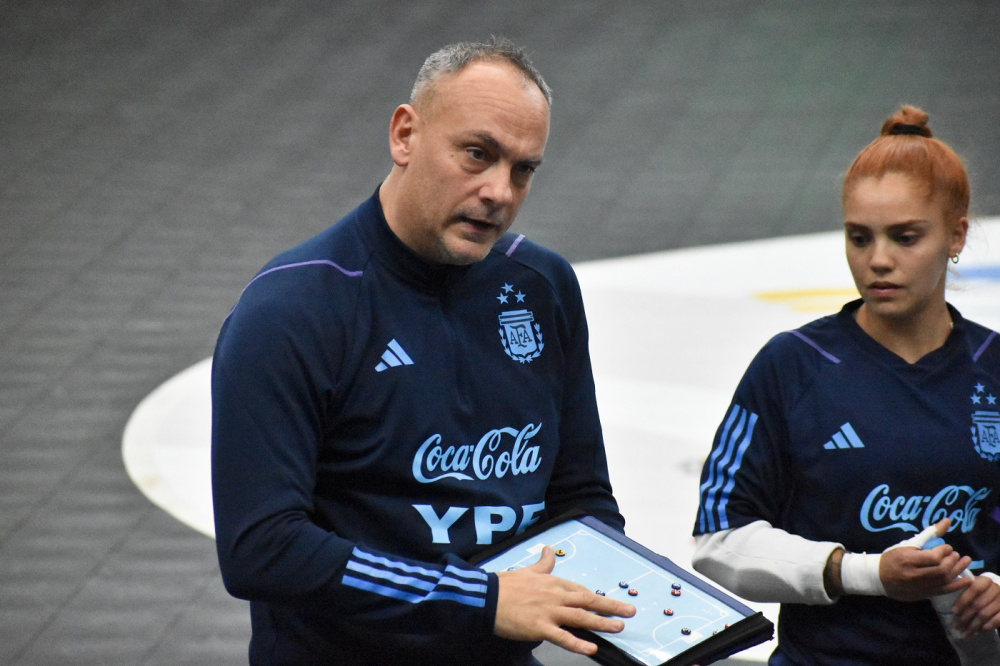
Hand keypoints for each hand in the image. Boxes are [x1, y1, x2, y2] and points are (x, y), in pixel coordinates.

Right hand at [494, 546, 635, 654]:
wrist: (486, 597)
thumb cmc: (505, 584)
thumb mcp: (527, 570)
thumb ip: (542, 563)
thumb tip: (548, 550)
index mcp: (552, 582)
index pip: (580, 590)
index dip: (596, 598)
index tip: (610, 602)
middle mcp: (555, 596)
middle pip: (587, 601)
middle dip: (610, 607)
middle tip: (629, 611)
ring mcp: (549, 612)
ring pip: (580, 617)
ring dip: (601, 622)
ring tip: (618, 627)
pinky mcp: (540, 627)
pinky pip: (562, 637)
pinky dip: (578, 643)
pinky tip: (591, 647)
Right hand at [879, 519, 971, 601]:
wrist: (877, 577)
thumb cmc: (893, 557)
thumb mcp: (908, 544)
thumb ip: (929, 534)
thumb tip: (947, 521)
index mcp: (907, 560)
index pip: (933, 558)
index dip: (944, 552)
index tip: (947, 548)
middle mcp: (912, 575)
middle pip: (940, 571)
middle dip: (953, 562)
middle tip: (956, 555)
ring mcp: (917, 587)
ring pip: (943, 582)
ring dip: (957, 571)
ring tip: (963, 563)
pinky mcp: (921, 595)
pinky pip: (942, 592)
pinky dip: (956, 586)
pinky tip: (965, 580)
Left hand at [952, 573, 999, 636]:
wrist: (999, 593)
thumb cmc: (981, 591)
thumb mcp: (972, 586)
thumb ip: (963, 590)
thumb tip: (952, 606)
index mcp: (985, 581)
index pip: (974, 589)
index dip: (963, 600)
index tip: (953, 611)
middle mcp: (996, 589)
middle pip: (978, 604)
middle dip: (965, 617)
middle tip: (956, 626)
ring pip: (985, 614)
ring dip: (973, 625)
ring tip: (964, 632)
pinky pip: (997, 620)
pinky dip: (987, 626)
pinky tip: (979, 631)